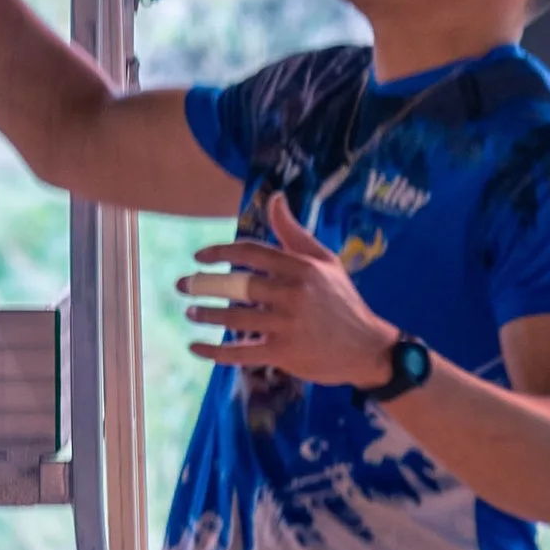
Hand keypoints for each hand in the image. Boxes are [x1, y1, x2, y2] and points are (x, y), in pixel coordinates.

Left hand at [179, 191, 402, 392]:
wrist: (367, 348)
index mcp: (300, 267)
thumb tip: (274, 196)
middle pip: (237, 285)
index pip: (250, 252)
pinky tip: (195, 347)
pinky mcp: (283, 353)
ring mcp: (287, 325)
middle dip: (203, 285)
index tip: (199, 257)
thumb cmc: (342, 300)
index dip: (219, 252)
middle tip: (182, 285)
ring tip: (190, 312)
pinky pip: (241, 352)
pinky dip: (214, 351)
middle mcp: (292, 293)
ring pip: (235, 319)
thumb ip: (293, 231)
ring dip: (206, 315)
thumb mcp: (324, 260)